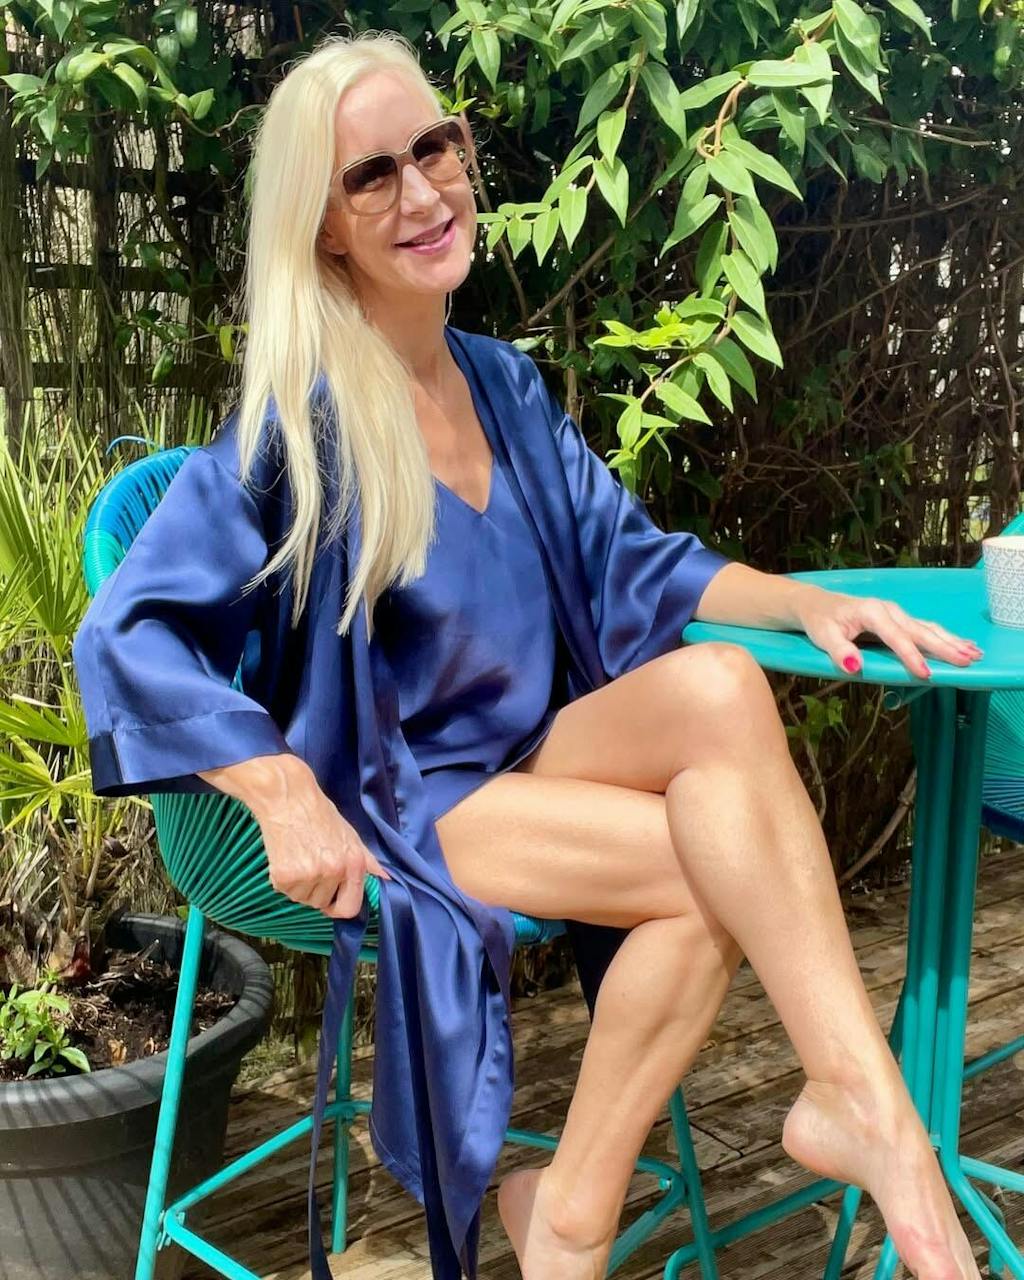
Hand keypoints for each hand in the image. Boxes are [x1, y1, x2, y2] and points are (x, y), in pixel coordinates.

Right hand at [253, 781, 392, 918]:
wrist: (288, 798)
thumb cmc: (320, 815)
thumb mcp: (350, 836)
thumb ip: (368, 861)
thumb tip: (386, 879)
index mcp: (354, 863)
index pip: (351, 908)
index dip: (339, 907)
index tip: (331, 901)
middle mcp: (334, 872)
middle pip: (322, 903)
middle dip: (316, 891)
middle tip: (310, 866)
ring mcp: (309, 875)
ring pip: (302, 899)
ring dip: (299, 886)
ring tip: (298, 858)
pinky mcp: (285, 876)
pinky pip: (285, 892)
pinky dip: (283, 880)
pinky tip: (286, 857)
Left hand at [793, 587, 983, 679]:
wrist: (815, 605)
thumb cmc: (820, 621)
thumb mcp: (822, 636)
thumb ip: (839, 651)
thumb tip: (854, 667)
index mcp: (872, 612)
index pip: (896, 637)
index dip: (911, 656)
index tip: (925, 674)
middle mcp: (889, 610)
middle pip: (920, 630)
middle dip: (944, 647)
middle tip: (966, 662)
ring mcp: (896, 614)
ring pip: (928, 628)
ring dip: (951, 641)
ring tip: (973, 654)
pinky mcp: (899, 620)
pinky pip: (925, 629)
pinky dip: (944, 637)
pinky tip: (961, 645)